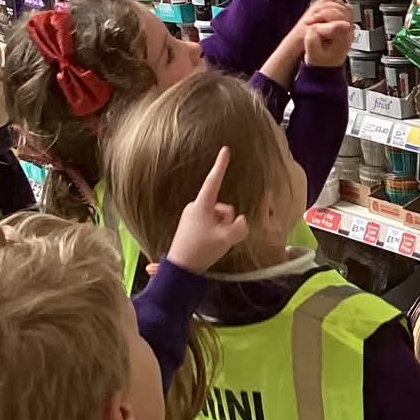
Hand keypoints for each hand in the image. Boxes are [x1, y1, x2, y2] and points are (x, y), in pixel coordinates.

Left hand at [165, 147, 247, 273]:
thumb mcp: (226, 239)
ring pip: (218, 217)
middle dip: (227, 221)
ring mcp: (192, 216)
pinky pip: (210, 224)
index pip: (214, 180)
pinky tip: (208, 246)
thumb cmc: (200, 251)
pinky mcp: (190, 225)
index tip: (225, 149)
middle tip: (219, 239)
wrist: (179, 269)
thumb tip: (240, 221)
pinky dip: (214, 233)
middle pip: (222, 207)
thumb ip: (240, 227)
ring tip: (212, 244)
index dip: (221, 164)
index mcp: (202, 205)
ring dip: (221, 229)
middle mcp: (195, 207)